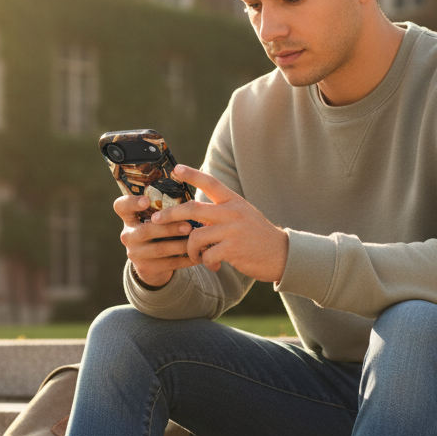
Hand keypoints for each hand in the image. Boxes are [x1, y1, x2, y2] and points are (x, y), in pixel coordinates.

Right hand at [114, 192, 192, 287]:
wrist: (152, 263)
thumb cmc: (158, 231)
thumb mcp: (154, 219)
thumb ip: (164, 209)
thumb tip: (192, 202)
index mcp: (129, 218)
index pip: (121, 206)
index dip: (131, 203)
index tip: (146, 200)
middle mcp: (128, 236)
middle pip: (145, 230)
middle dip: (169, 228)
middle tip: (189, 226)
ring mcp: (135, 254)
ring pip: (159, 249)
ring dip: (181, 244)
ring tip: (197, 240)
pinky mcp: (146, 269)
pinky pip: (169, 263)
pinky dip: (186, 259)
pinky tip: (199, 256)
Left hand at [153, 166, 288, 281]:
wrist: (281, 255)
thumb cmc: (258, 236)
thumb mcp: (243, 215)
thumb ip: (221, 212)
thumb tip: (194, 212)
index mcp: (233, 201)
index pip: (210, 182)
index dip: (191, 174)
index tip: (175, 169)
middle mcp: (232, 212)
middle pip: (192, 209)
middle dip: (169, 214)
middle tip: (155, 221)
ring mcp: (232, 230)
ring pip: (195, 236)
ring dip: (190, 249)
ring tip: (196, 256)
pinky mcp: (233, 249)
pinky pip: (207, 255)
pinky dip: (206, 263)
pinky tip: (213, 265)